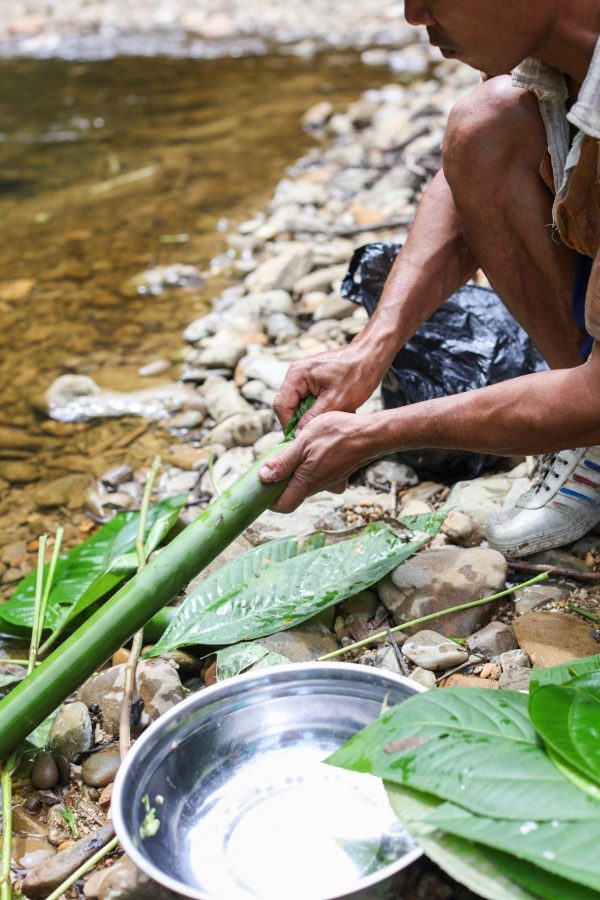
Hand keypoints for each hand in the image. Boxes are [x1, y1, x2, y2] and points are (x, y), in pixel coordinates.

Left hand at [258, 411, 379, 512]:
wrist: (372, 434)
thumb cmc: (338, 434)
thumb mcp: (303, 442)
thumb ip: (283, 462)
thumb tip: (263, 477)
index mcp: (307, 482)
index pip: (283, 505)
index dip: (269, 500)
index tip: (262, 485)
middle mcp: (320, 487)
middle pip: (293, 493)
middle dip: (281, 481)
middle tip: (276, 460)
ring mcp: (331, 482)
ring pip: (307, 483)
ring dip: (298, 471)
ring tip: (296, 449)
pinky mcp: (339, 474)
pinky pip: (320, 475)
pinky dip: (313, 466)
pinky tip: (315, 448)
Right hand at [274, 344, 381, 431]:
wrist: (371, 356)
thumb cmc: (357, 375)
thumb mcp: (336, 401)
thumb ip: (313, 418)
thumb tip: (297, 435)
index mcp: (297, 375)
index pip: (281, 406)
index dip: (289, 425)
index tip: (301, 439)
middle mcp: (296, 374)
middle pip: (287, 405)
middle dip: (299, 421)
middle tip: (315, 433)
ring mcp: (303, 376)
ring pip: (298, 404)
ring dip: (309, 415)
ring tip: (326, 421)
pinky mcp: (312, 380)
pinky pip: (307, 399)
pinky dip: (316, 408)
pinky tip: (331, 412)